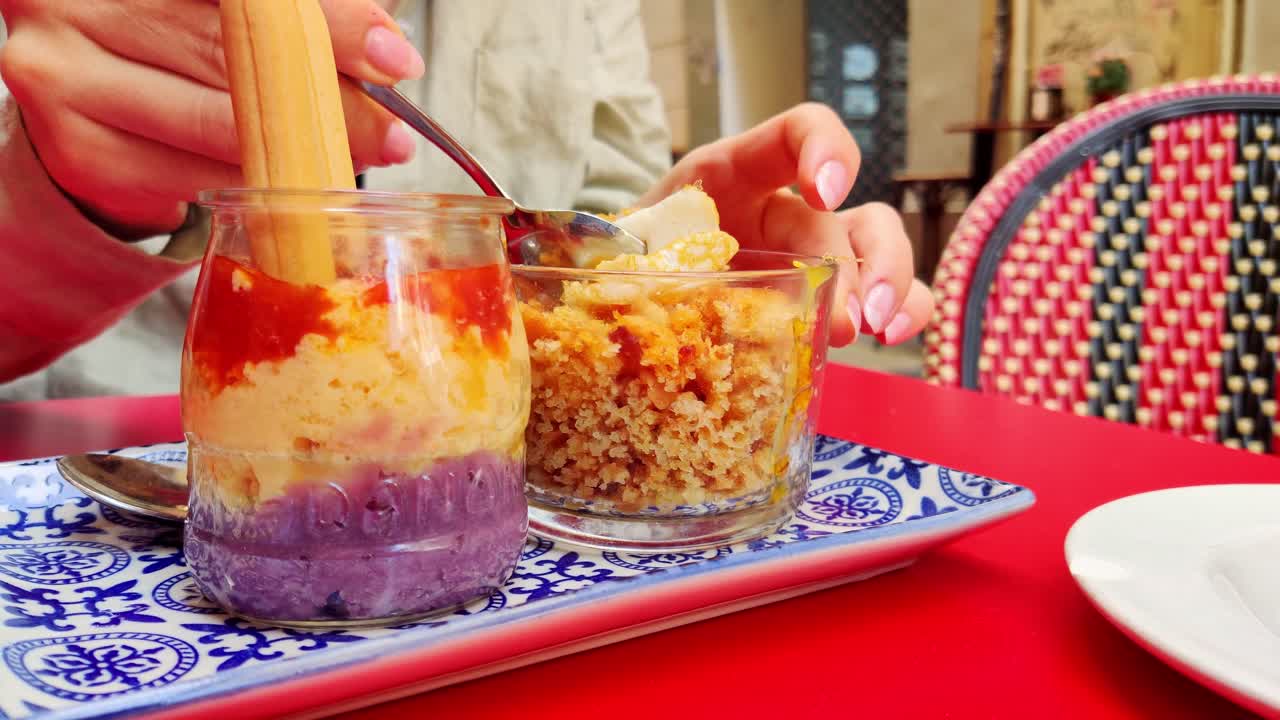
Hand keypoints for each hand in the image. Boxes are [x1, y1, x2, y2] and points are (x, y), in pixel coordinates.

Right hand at [0, 0, 422, 237]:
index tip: (393, 58)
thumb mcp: (232, 8)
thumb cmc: (178, 33)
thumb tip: (386, 49)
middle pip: (233, 54)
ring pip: (217, 124)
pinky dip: (256, 180)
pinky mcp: (81, 154)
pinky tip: (294, 179)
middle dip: (331, 95)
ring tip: (369, 155)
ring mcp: (64, 79)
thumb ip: (297, 12)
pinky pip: (194, 175)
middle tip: (397, 128)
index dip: (324, 21)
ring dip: (306, 149)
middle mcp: (71, 5)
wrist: (94, 88)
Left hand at [638, 103, 933, 347]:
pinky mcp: (827, 297)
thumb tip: (596, 271)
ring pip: (880, 247)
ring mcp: (812, 254)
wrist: (626, 294)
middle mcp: (783, 208)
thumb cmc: (628, 259)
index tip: (826, 190)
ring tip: (872, 327)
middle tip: (851, 313)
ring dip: (891, 284)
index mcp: (734, 175)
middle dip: (857, 262)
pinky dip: (903, 310)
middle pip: (846, 215)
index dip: (825, 149)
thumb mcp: (621, 241)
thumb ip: (621, 249)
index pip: (798, 132)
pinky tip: (889, 337)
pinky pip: (886, 296)